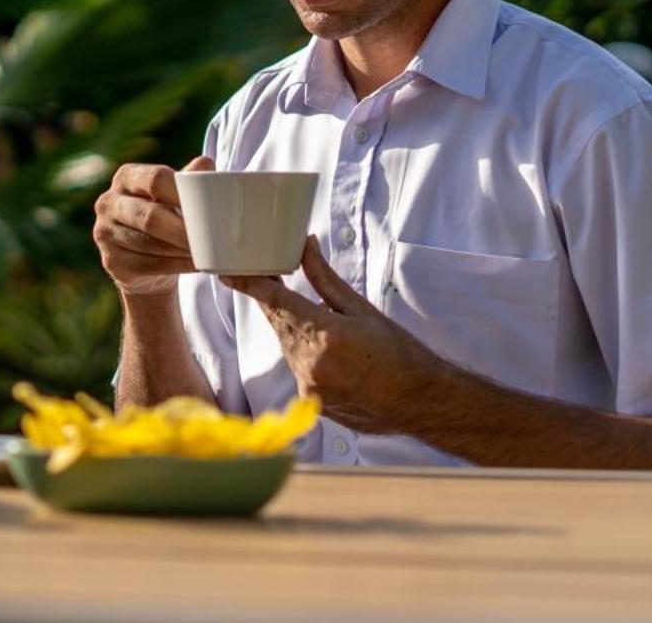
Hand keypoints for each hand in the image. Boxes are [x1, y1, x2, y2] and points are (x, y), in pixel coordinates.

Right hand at [93, 155, 210, 298]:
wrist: (145, 260)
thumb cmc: (165, 217)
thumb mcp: (175, 195)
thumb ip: (189, 179)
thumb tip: (206, 164)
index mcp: (127, 176)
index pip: (155, 179)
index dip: (182, 194)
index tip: (208, 208)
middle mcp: (109, 201)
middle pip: (150, 216)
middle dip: (182, 230)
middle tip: (210, 240)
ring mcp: (105, 232)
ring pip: (148, 244)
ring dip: (180, 251)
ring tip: (206, 254)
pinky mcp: (110, 260)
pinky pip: (146, 265)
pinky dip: (174, 266)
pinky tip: (193, 265)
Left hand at [221, 240, 443, 433]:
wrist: (422, 402)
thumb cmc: (400, 353)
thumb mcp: (362, 309)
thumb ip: (324, 280)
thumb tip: (305, 247)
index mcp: (326, 335)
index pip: (276, 302)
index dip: (250, 285)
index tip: (229, 272)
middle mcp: (312, 364)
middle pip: (278, 323)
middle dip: (277, 303)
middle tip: (277, 282)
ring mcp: (310, 387)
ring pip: (287, 346)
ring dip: (295, 331)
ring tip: (327, 326)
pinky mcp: (313, 403)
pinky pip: (298, 369)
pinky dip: (306, 355)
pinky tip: (333, 355)